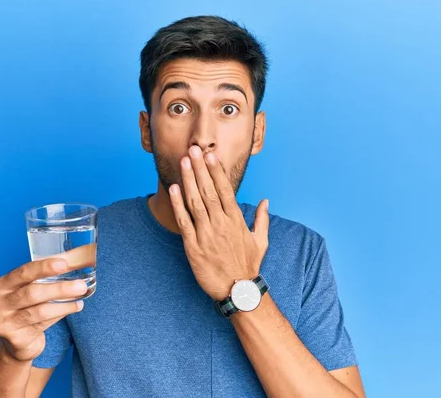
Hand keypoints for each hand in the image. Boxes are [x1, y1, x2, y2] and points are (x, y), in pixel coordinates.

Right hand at [0, 244, 95, 361]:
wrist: (16, 343)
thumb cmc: (25, 309)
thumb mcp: (28, 291)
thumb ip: (44, 278)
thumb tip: (75, 262)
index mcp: (1, 285)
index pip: (23, 273)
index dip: (43, 267)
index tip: (64, 263)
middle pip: (32, 292)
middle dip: (59, 288)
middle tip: (80, 284)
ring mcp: (4, 322)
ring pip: (39, 311)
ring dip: (64, 303)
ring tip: (81, 296)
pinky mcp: (15, 338)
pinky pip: (43, 324)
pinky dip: (61, 313)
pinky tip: (75, 307)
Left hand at [169, 146, 269, 300]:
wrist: (238, 291)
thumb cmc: (248, 266)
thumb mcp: (261, 241)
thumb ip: (261, 219)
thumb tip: (266, 201)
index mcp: (236, 221)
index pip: (226, 190)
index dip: (217, 171)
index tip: (211, 156)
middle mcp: (221, 224)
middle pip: (209, 191)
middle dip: (200, 169)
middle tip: (194, 150)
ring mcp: (206, 234)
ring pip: (196, 202)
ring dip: (189, 180)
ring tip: (184, 162)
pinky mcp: (193, 246)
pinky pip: (184, 221)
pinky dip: (178, 204)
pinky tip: (174, 188)